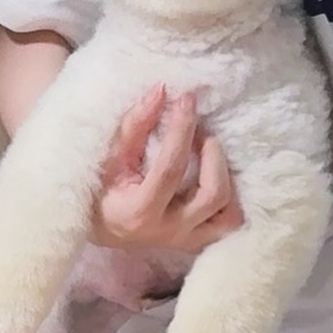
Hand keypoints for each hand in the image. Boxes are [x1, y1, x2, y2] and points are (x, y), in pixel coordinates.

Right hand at [91, 86, 243, 253]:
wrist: (100, 227)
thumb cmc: (100, 188)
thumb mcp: (110, 156)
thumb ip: (136, 125)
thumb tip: (162, 91)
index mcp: (138, 213)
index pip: (170, 169)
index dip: (182, 130)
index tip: (187, 99)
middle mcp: (167, 231)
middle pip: (212, 194)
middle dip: (212, 154)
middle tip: (201, 131)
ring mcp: (185, 240)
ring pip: (230, 215)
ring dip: (226, 176)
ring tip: (209, 152)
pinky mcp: (198, 241)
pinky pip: (230, 223)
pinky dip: (232, 198)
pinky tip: (216, 173)